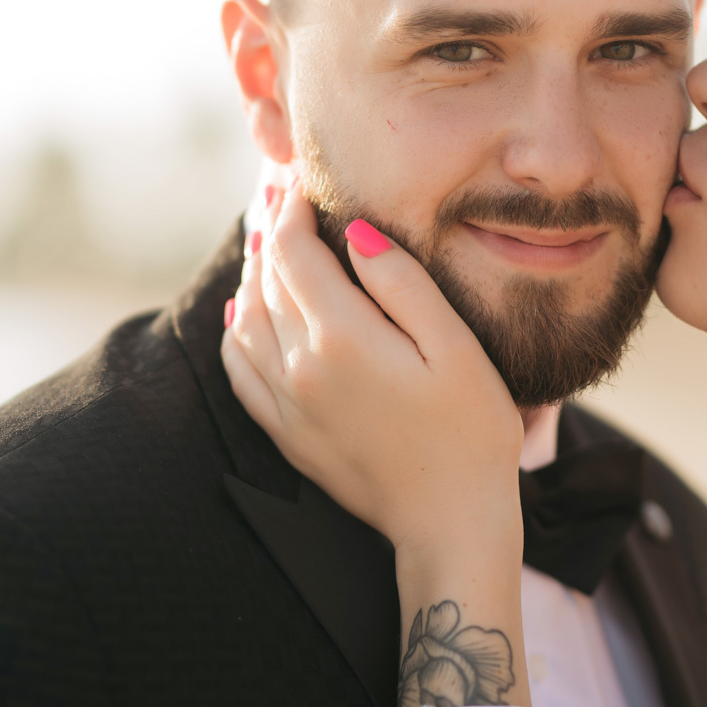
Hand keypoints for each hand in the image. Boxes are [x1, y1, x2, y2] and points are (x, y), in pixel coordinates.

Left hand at [221, 185, 524, 558]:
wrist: (451, 521)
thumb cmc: (471, 432)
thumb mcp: (457, 348)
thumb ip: (403, 286)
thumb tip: (356, 235)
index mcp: (343, 338)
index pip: (294, 254)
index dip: (293, 212)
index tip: (301, 185)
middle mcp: (301, 368)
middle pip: (267, 282)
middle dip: (272, 234)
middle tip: (279, 200)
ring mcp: (288, 405)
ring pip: (246, 321)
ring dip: (252, 276)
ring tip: (265, 245)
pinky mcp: (288, 435)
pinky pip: (241, 371)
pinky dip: (235, 332)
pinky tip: (241, 314)